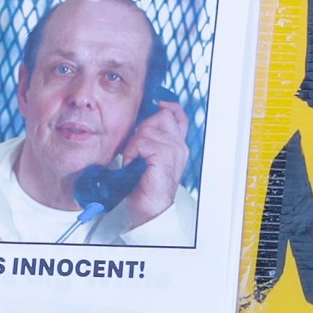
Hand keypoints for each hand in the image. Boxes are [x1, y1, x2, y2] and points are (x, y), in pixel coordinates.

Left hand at [114, 100, 191, 231]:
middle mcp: (179, 145)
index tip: (158, 103)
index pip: (178, 116)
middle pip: (161, 115)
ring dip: (134, 144)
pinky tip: (133, 164)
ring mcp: (174, 150)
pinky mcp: (165, 155)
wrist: (150, 209)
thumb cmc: (146, 186)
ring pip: (148, 129)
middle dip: (143, 128)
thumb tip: (139, 124)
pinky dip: (132, 151)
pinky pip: (142, 141)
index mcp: (178, 145)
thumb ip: (150, 140)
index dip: (168, 106)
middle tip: (135, 148)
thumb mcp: (149, 158)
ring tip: (134, 160)